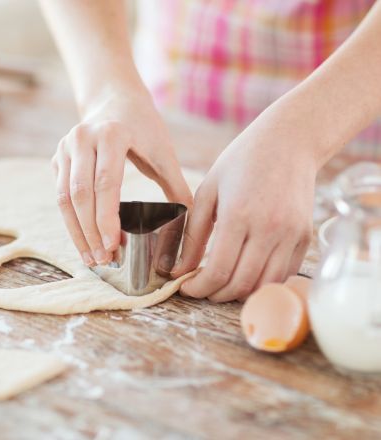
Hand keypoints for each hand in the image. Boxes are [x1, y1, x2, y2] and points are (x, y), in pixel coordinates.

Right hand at [52, 91, 192, 265]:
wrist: (113, 99)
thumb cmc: (143, 127)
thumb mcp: (164, 152)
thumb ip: (177, 187)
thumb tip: (192, 227)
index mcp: (111, 135)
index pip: (105, 182)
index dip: (106, 217)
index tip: (112, 245)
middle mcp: (82, 139)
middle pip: (80, 194)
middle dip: (90, 232)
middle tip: (104, 259)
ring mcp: (65, 148)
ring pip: (64, 199)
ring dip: (76, 232)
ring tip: (92, 258)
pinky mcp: (57, 159)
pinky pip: (60, 196)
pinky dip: (71, 222)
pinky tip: (84, 242)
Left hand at [172, 115, 316, 301]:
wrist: (290, 141)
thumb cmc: (242, 162)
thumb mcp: (208, 192)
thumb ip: (193, 234)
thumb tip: (179, 269)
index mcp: (239, 215)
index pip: (217, 271)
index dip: (198, 288)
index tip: (186, 288)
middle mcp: (269, 229)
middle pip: (240, 284)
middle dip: (215, 294)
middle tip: (201, 288)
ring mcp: (291, 235)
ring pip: (264, 285)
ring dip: (239, 293)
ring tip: (221, 284)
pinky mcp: (305, 237)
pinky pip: (284, 274)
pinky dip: (262, 282)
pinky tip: (245, 272)